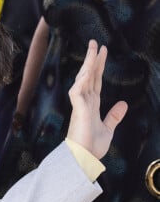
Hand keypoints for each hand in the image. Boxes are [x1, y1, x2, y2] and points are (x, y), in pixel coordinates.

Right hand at [66, 40, 127, 159]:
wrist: (83, 159)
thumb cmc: (92, 147)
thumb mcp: (108, 129)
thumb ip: (114, 116)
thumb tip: (124, 103)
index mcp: (91, 105)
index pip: (95, 81)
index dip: (98, 67)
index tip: (102, 53)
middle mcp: (84, 102)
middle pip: (89, 75)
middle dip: (93, 59)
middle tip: (96, 43)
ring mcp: (80, 104)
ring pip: (84, 78)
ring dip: (88, 63)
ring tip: (94, 48)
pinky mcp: (78, 109)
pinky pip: (78, 90)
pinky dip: (82, 79)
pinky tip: (87, 70)